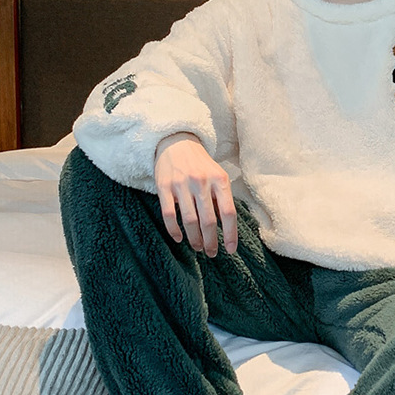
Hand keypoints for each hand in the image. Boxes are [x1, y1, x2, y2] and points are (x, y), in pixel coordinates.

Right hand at [154, 133, 237, 256]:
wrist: (176, 142)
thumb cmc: (200, 164)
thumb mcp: (217, 175)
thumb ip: (221, 198)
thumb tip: (226, 227)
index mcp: (219, 180)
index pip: (228, 212)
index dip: (230, 234)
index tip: (230, 249)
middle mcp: (201, 182)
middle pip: (208, 221)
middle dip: (211, 241)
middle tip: (211, 253)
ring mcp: (181, 184)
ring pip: (189, 221)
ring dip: (194, 239)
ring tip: (198, 247)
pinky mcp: (164, 187)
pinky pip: (169, 215)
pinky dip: (174, 231)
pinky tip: (179, 238)